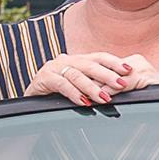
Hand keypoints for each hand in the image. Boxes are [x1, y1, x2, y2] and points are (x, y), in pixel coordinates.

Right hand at [26, 50, 152, 109]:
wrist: (29, 101)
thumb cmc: (55, 95)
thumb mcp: (77, 86)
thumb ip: (93, 84)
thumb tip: (117, 89)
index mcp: (76, 60)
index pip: (99, 57)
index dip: (114, 62)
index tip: (129, 69)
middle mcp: (66, 60)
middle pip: (90, 64)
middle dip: (108, 74)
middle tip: (122, 84)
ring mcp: (53, 68)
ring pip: (77, 75)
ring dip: (92, 87)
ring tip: (104, 98)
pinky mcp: (43, 78)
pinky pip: (62, 84)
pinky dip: (74, 93)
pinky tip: (83, 102)